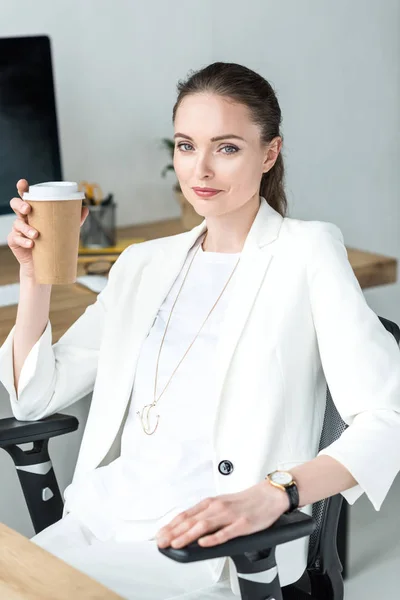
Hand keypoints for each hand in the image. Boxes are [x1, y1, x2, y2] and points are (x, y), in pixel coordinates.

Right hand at [8, 179, 89, 279]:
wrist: (42, 265)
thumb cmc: (51, 243)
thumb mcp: (64, 230)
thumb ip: (74, 219)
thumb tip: (86, 208)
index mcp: (34, 211)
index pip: (25, 196)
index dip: (22, 188)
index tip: (23, 183)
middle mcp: (24, 217)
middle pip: (16, 205)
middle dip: (20, 205)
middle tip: (28, 209)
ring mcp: (17, 229)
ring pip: (17, 223)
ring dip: (26, 228)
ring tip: (36, 235)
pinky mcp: (14, 241)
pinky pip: (16, 238)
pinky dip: (24, 241)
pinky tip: (31, 244)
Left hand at [156, 480, 289, 548]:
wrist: (269, 495)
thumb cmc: (245, 501)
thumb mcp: (222, 504)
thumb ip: (206, 514)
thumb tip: (188, 527)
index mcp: (211, 503)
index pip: (186, 514)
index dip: (171, 525)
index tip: (160, 534)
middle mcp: (217, 507)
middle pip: (191, 520)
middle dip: (174, 532)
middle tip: (162, 542)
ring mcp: (229, 516)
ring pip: (204, 526)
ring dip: (187, 535)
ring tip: (176, 543)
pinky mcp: (242, 524)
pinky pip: (226, 532)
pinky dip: (213, 539)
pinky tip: (204, 543)